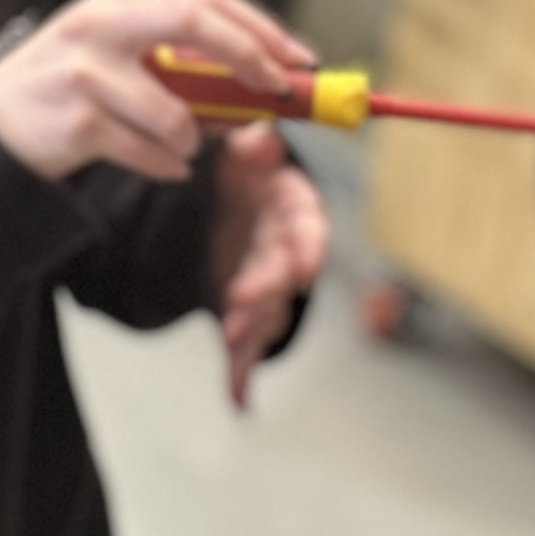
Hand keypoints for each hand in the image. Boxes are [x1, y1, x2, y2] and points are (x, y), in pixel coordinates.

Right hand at [0, 0, 313, 185]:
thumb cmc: (67, 92)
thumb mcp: (120, 59)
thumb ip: (180, 65)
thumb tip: (255, 88)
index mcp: (121, 0)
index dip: (260, 28)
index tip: (299, 58)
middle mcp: (102, 23)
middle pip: (195, 23)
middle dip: (249, 58)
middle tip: (276, 93)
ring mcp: (85, 71)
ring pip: (177, 112)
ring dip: (194, 140)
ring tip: (179, 147)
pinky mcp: (76, 121)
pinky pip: (150, 152)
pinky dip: (168, 166)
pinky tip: (158, 164)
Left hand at [207, 127, 329, 407]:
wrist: (226, 201)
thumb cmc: (240, 175)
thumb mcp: (241, 153)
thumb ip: (250, 150)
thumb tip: (260, 140)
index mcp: (291, 208)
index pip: (308, 227)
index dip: (308, 248)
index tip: (303, 267)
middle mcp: (286, 249)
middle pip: (283, 272)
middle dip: (265, 288)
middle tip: (239, 299)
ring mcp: (268, 285)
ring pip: (268, 311)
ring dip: (252, 327)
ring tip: (231, 339)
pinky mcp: (249, 313)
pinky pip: (248, 346)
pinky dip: (242, 373)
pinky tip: (238, 396)